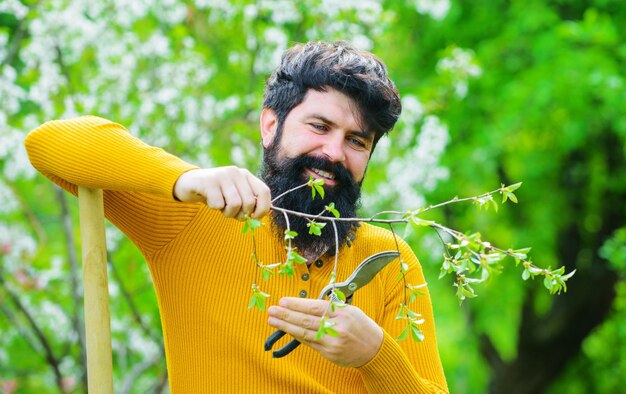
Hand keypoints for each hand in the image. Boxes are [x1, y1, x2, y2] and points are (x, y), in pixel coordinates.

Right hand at [174, 167, 270, 219]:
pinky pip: (218, 204)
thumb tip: (258, 218)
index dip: (263, 208)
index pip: (264, 192)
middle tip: (230, 213)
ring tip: (220, 207)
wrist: (190, 184)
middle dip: (241, 215)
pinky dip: (214, 207)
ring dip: (227, 213)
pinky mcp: (209, 181)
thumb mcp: (234, 196)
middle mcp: (236, 172)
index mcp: (246, 175)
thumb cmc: (216, 194)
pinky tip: (209, 200)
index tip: (254, 218)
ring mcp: (222, 175)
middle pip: (249, 202)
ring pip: (235, 204)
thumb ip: (247, 204)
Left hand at [267, 297, 382, 366]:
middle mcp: (337, 327)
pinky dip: (297, 336)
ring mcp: (333, 341)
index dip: (297, 304)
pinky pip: (310, 343)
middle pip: (306, 320)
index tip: (283, 301)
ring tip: (273, 320)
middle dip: (286, 314)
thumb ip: (330, 307)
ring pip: (305, 333)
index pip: (315, 307)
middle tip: (272, 310)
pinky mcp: (329, 353)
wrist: (374, 348)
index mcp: (342, 312)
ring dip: (286, 326)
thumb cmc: (360, 325)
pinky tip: (287, 331)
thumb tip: (305, 305)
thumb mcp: (350, 310)